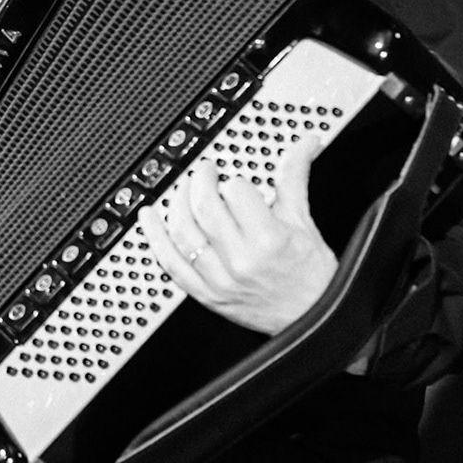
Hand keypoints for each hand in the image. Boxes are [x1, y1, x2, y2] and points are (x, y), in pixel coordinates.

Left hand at [137, 132, 339, 334]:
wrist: (312, 318)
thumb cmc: (311, 274)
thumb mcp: (303, 221)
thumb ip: (294, 178)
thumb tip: (305, 144)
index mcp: (268, 239)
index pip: (236, 191)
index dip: (235, 180)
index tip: (236, 181)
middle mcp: (241, 260)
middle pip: (204, 208)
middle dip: (201, 181)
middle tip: (205, 172)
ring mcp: (220, 280)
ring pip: (183, 233)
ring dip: (176, 203)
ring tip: (182, 189)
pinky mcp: (207, 295)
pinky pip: (171, 264)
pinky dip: (156, 238)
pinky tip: (150, 218)